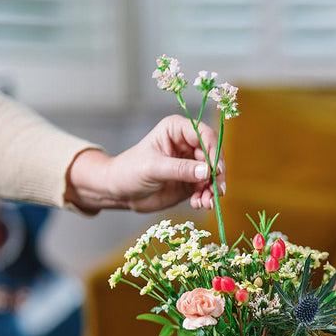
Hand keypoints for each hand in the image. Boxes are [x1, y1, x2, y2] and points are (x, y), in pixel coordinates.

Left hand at [64, 115, 224, 213]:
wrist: (120, 192)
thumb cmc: (129, 171)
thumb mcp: (153, 168)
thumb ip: (180, 169)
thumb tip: (207, 172)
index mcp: (177, 130)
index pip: (204, 135)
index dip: (214, 151)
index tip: (215, 171)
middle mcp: (187, 145)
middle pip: (213, 156)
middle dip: (216, 176)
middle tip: (216, 192)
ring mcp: (191, 164)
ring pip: (212, 175)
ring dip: (212, 190)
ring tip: (205, 203)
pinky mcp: (191, 182)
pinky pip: (205, 188)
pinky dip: (205, 197)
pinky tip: (198, 204)